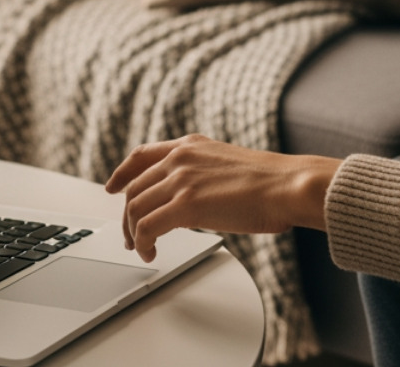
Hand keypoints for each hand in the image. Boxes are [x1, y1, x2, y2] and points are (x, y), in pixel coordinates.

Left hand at [103, 135, 340, 262]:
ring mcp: (181, 179)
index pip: (142, 155)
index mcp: (190, 146)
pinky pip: (146, 227)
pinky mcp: (185, 205)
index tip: (111, 186)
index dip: (121, 173)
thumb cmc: (271, 181)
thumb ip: (203, 173)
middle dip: (127, 215)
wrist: (288, 185)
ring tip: (141, 249)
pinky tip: (151, 253)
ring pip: (135, 208)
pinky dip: (143, 243)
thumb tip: (193, 198)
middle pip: (134, 187)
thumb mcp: (227, 165)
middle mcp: (180, 158)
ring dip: (133, 233)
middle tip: (129, 236)